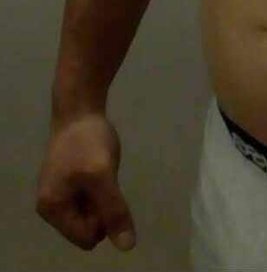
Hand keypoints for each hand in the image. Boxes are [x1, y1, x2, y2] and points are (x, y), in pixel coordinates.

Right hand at [35, 112, 136, 252]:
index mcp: (52, 209)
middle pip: (88, 226)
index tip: (107, 192)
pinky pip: (92, 196)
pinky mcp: (72, 180)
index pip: (86, 238)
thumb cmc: (87, 142)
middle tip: (105, 179)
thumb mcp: (102, 176)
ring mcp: (61, 192)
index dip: (104, 221)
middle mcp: (52, 206)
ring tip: (102, 172)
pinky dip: (101, 186)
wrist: (80, 108)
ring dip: (103, 196)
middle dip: (102, 208)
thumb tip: (127, 247)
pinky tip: (102, 167)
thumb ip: (113, 210)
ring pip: (92, 211)